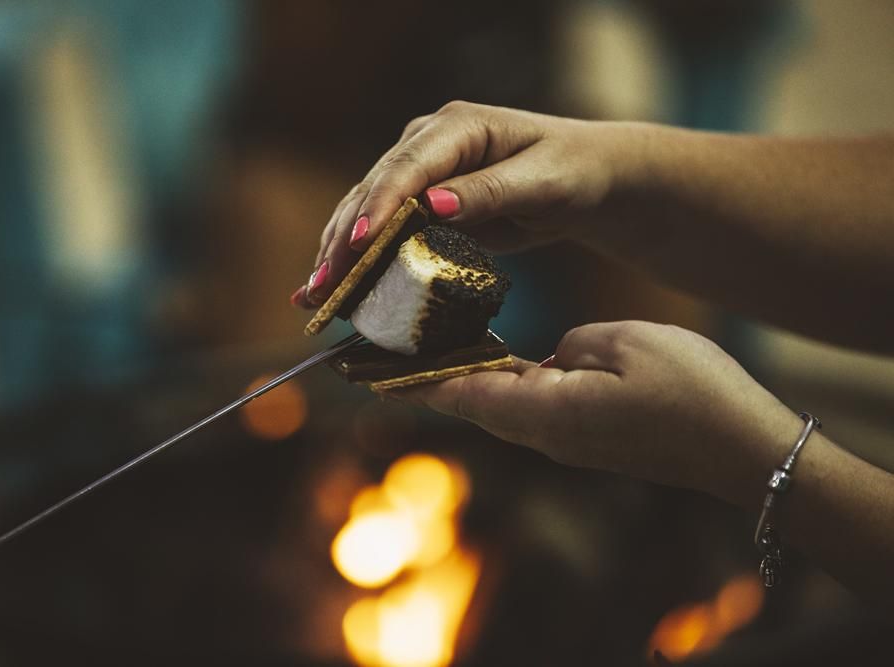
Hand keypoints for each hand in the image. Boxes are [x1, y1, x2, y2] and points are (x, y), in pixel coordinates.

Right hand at [292, 101, 641, 306]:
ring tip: (313, 296)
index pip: (407, 166)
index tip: (360, 244)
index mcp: (457, 126)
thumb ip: (489, 191)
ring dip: (338, 253)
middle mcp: (428, 143)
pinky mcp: (419, 200)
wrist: (585, 178)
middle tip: (322, 287)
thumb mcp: (542, 183)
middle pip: (373, 190)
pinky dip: (356, 258)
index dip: (379, 205)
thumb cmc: (572, 172)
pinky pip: (380, 229)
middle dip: (344, 240)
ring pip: (365, 210)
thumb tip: (434, 205)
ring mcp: (419, 171)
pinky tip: (330, 286)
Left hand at [389, 321, 801, 504]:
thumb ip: (568, 347)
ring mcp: (564, 439)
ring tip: (424, 348)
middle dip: (423, 375)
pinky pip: (528, 406)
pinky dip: (499, 383)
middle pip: (468, 400)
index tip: (360, 369)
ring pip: (496, 404)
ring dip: (459, 378)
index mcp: (543, 411)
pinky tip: (494, 359)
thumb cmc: (690, 391)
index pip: (457, 391)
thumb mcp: (620, 344)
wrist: (742, 446)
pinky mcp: (584, 437)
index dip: (407, 377)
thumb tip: (549, 358)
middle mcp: (543, 433)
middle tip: (380, 350)